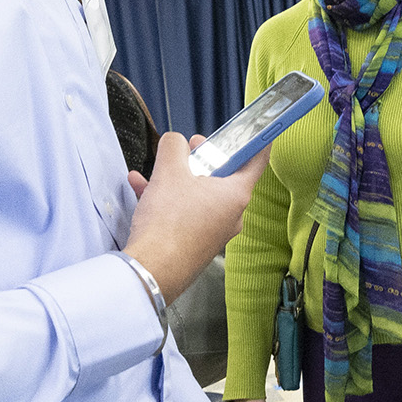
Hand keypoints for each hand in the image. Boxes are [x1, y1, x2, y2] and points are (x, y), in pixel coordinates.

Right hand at [123, 131, 265, 304]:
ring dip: (178, 179)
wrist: (153, 269)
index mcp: (236, 195)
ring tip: (158, 167)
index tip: (258, 132)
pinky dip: (168, 199)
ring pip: (199, 195)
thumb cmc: (169, 224)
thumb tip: (175, 142)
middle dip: (204, 159)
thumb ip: (173, 147)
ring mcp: (214, 231)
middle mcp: (231, 215)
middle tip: (189, 148)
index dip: (256, 142)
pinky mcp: (196, 243)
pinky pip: (186, 213)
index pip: (256, 161)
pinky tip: (143, 188)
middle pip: (223, 177)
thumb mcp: (168, 171)